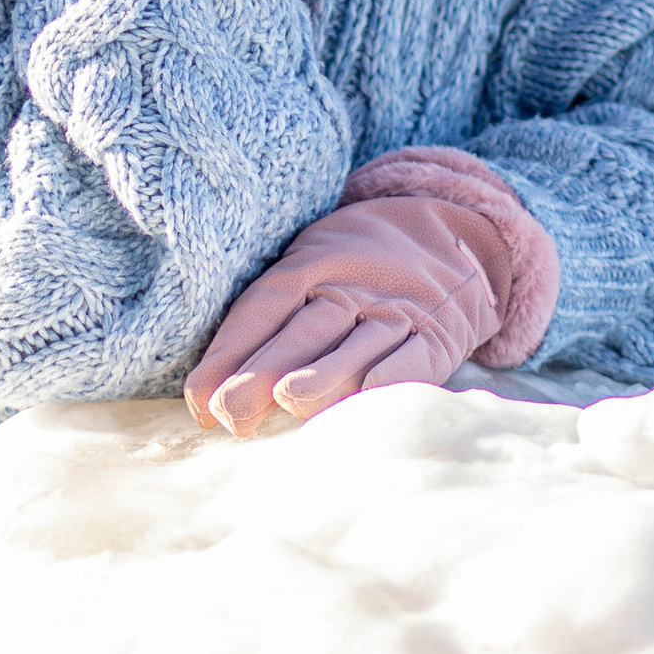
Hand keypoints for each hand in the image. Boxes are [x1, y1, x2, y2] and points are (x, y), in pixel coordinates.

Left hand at [185, 194, 520, 435]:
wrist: (453, 243)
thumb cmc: (355, 275)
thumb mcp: (312, 272)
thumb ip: (266, 326)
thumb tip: (207, 396)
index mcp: (311, 266)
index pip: (264, 305)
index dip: (229, 351)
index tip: (199, 399)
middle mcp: (352, 287)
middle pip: (304, 328)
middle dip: (264, 370)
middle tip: (231, 411)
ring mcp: (396, 311)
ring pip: (357, 342)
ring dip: (325, 373)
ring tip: (291, 400)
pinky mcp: (437, 337)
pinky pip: (415, 355)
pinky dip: (395, 373)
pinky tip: (369, 392)